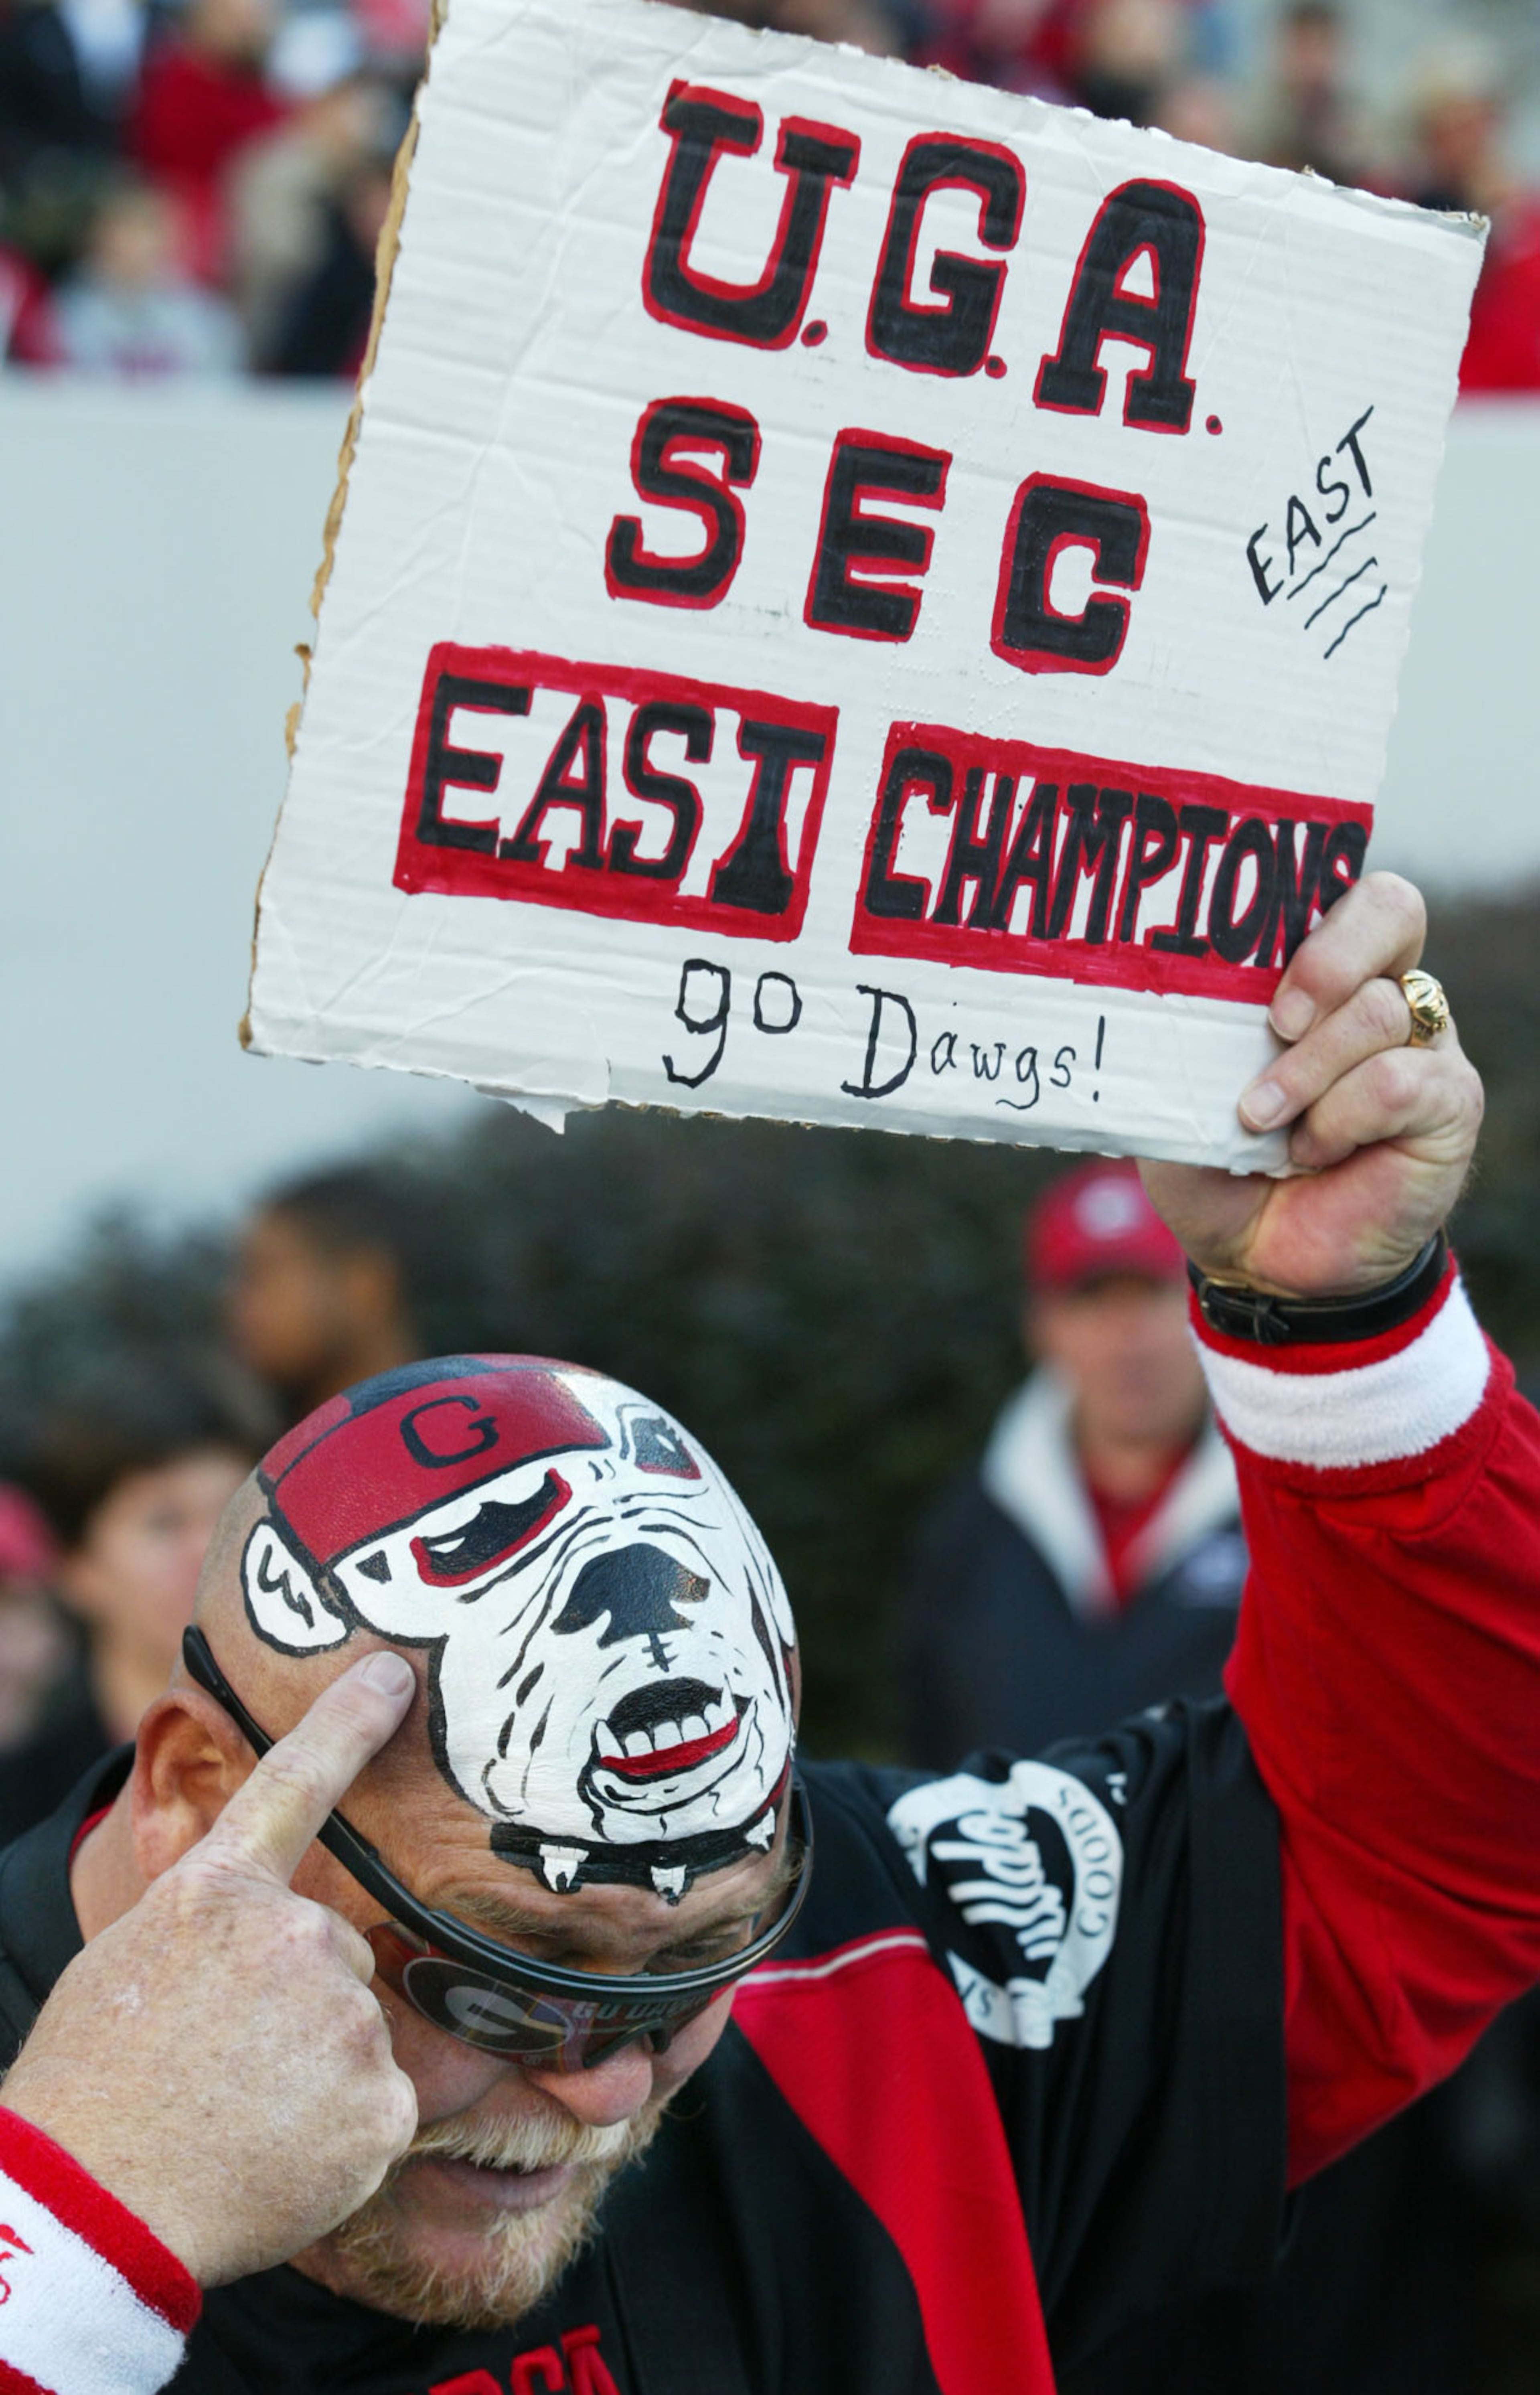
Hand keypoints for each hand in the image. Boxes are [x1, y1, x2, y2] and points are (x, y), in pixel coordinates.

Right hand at [2, 1653, 418, 2284]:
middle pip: (336, 1955)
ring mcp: (345, 2018)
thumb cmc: (92, 2090)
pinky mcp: (381, 2104)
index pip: (295, 1780)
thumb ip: (215, 1928)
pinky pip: (380, 2109)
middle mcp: (296, 1937)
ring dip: (315, 2074)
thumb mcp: (132, 1965)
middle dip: (298, 2004)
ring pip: (356, 2034)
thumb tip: (266, 1932)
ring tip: (238, 2120)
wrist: (89, 2208)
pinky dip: (339, 2140)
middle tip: (223, 2066)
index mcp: (220, 1895)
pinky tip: (276, 2159)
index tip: (395, 1671)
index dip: (350, 1720)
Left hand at [1140, 873, 1482, 1297]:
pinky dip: (1341, 1117)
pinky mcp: (1447, 1104)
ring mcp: (1424, 1046)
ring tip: (1260, 1119)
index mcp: (1323, 973)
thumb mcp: (1180, 1095)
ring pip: (1381, 1010)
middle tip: (1275, 1021)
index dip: (1313, 898)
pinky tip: (1312, 1150)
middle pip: (1391, 910)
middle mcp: (1383, 992)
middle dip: (1325, 959)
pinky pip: (1399, 1081)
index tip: (1249, 956)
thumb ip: (1186, 1040)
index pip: (1347, 888)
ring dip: (1307, 1069)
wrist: (1259, 1258)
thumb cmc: (1218, 1163)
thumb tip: (1156, 997)